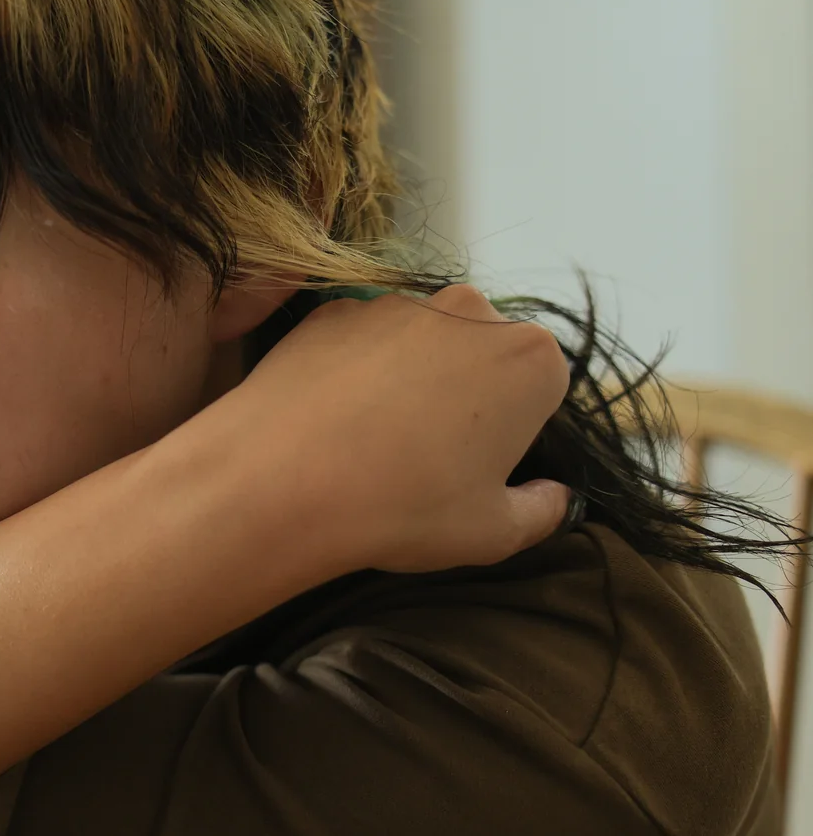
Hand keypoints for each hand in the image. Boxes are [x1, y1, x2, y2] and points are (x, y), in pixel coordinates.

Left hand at [186, 285, 572, 576]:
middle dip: (466, 393)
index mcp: (530, 358)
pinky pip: (360, 339)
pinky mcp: (332, 308)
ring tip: (368, 437)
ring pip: (420, 341)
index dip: (513, 430)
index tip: (477, 466)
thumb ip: (542, 511)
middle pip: (482, 354)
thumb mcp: (494, 533)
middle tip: (422, 455)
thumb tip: (556, 495)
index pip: (540, 390)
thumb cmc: (404, 507)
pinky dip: (354, 368)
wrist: (280, 478)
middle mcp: (471, 311)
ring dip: (408, 376)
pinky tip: (329, 415)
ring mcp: (395, 302)